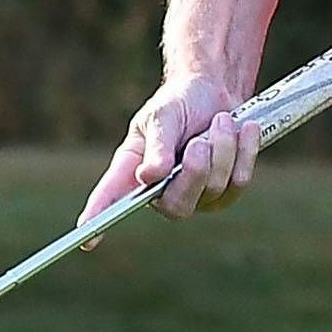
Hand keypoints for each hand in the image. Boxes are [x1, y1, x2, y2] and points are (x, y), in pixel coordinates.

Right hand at [84, 74, 265, 235]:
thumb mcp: (162, 115)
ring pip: (215, 188)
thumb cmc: (179, 104)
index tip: (86, 238)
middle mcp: (160, 191)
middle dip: (196, 171)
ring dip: (223, 147)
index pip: (111, 198)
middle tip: (200, 141)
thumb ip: (157, 144)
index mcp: (133, 169)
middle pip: (177, 206)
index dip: (98, 219)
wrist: (216, 93)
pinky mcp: (224, 193)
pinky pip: (239, 181)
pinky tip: (243, 130)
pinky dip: (244, 151)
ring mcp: (195, 197)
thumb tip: (149, 176)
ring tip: (220, 121)